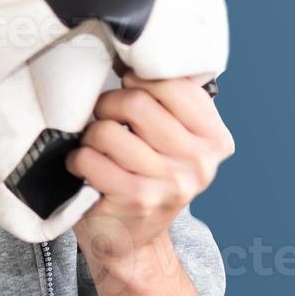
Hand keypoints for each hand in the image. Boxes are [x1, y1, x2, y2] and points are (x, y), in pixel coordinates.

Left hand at [67, 72, 234, 290]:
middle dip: (108, 105)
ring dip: (91, 136)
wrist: (132, 241)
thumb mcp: (173, 142)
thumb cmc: (146, 179)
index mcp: (215, 139)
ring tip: (98, 149)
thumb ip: (170, 103)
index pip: (174, 83)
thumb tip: (138, 54)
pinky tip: (88, 170)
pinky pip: (89, 158)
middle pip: (136, 101)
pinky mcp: (136, 199)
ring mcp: (170, 182)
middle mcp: (199, 161)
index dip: (139, 79)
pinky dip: (79, 160)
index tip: (129, 88)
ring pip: (107, 130)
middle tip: (105, 119)